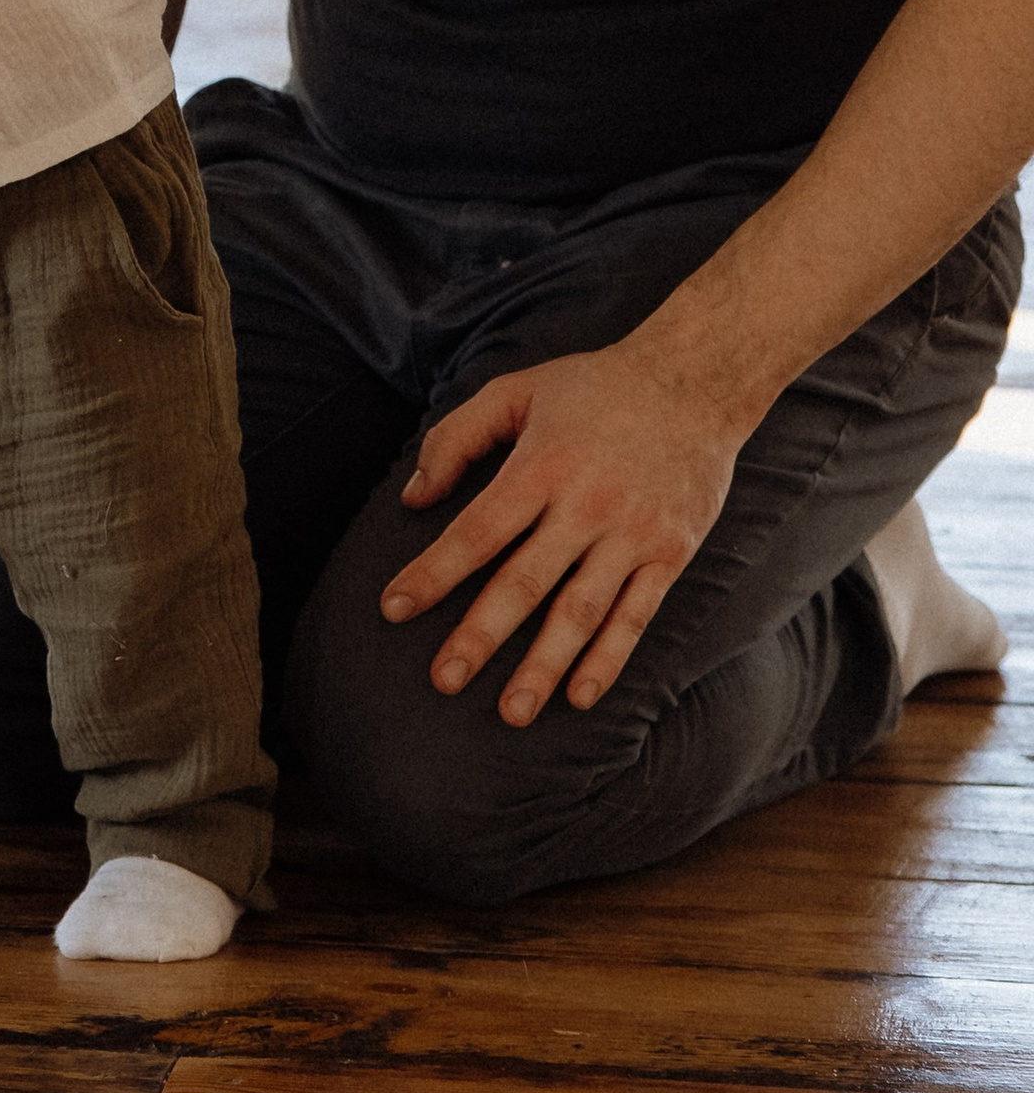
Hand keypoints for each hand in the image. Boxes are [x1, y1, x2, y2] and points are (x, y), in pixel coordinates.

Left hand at [379, 338, 747, 726]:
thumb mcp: (516, 390)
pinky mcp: (670, 552)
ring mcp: (632, 534)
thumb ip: (456, 439)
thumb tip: (413, 498)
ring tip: (511, 712)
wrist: (698, 380)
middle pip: (525, 582)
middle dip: (480, 635)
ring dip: (545, 665)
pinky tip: (580, 696)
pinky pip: (636, 615)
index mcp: (542, 465)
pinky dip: (609, 659)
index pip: (477, 532)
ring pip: (581, 611)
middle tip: (443, 679)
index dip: (434, 573)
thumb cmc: (594, 386)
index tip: (393, 608)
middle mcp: (586, 506)